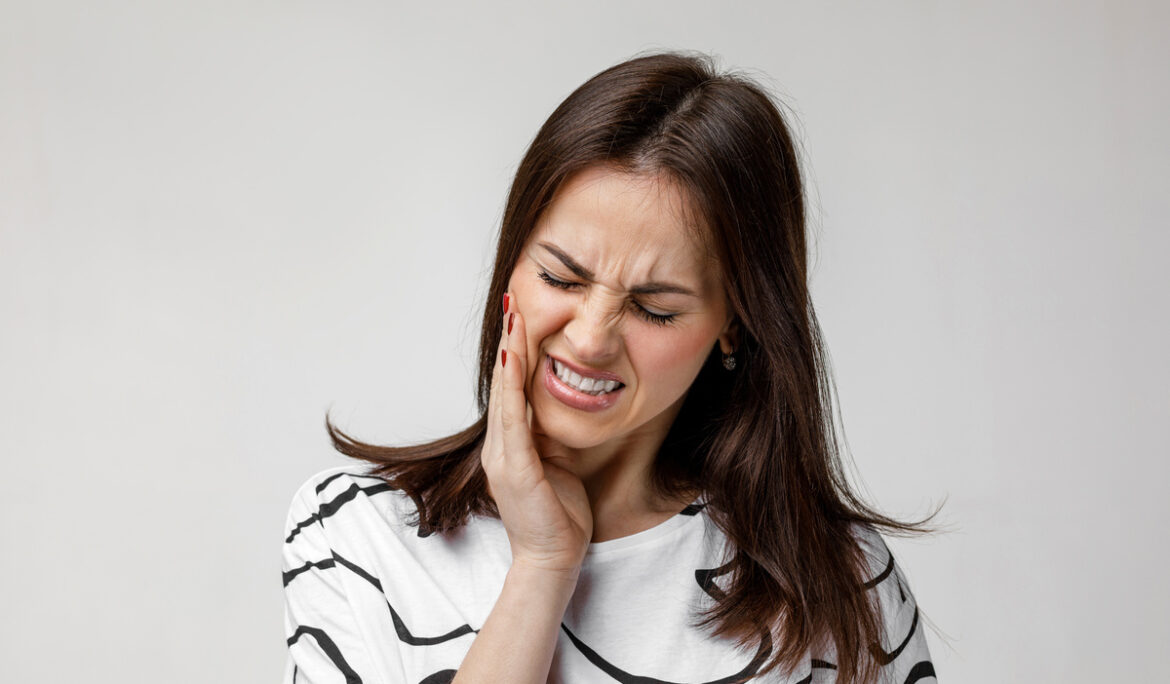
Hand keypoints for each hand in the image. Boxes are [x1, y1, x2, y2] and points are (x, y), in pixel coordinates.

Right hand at [481, 293, 592, 575]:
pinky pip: (513, 421)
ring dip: (509, 354)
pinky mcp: (515, 470)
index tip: (520, 315)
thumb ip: (550, 434)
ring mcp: (503, 457)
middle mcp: (499, 446)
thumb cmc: (559, 514)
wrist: (553, 559)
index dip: (514, 351)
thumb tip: (559, 403)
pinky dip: (512, 388)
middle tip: (512, 301)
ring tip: (512, 319)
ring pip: (505, 394)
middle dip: (508, 341)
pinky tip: (512, 360)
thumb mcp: (557, 463)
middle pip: (504, 383)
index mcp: (510, 444)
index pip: (511, 388)